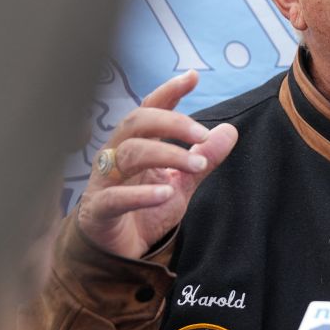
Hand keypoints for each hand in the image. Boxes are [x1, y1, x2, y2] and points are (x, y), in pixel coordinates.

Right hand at [76, 70, 238, 258]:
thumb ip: (204, 159)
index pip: (150, 109)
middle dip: (172, 122)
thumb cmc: (146, 210)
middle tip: (203, 135)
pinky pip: (115, 197)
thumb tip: (230, 130)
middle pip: (136, 122)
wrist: (117, 252)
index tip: (193, 77)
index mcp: (137, 143)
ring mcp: (104, 181)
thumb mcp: (182, 183)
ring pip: (129, 153)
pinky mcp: (99, 210)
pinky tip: (166, 193)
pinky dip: (142, 194)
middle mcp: (117, 155)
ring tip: (197, 165)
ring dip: (168, 155)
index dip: (168, 92)